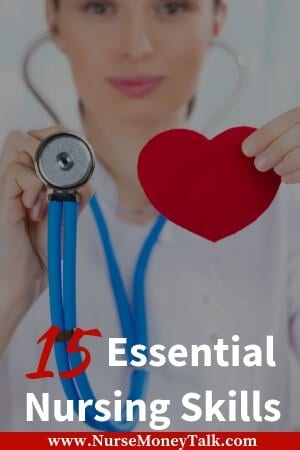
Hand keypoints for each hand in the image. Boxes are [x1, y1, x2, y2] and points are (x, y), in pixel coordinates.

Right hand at [0, 126, 93, 355]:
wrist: (21, 282)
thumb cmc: (40, 252)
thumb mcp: (65, 219)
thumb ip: (75, 196)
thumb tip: (87, 178)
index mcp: (28, 181)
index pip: (37, 139)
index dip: (57, 137)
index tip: (75, 156)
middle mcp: (14, 180)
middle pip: (23, 134)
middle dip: (50, 144)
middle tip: (59, 174)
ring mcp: (6, 188)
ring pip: (18, 143)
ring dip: (42, 166)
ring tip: (45, 198)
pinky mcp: (1, 201)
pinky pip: (16, 172)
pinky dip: (35, 186)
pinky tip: (35, 210)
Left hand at [242, 107, 299, 183]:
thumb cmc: (294, 144)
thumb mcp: (288, 133)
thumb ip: (274, 136)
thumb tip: (248, 148)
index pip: (289, 119)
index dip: (266, 134)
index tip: (247, 149)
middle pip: (298, 134)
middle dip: (275, 150)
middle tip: (259, 164)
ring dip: (285, 164)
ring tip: (277, 169)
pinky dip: (295, 175)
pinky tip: (286, 177)